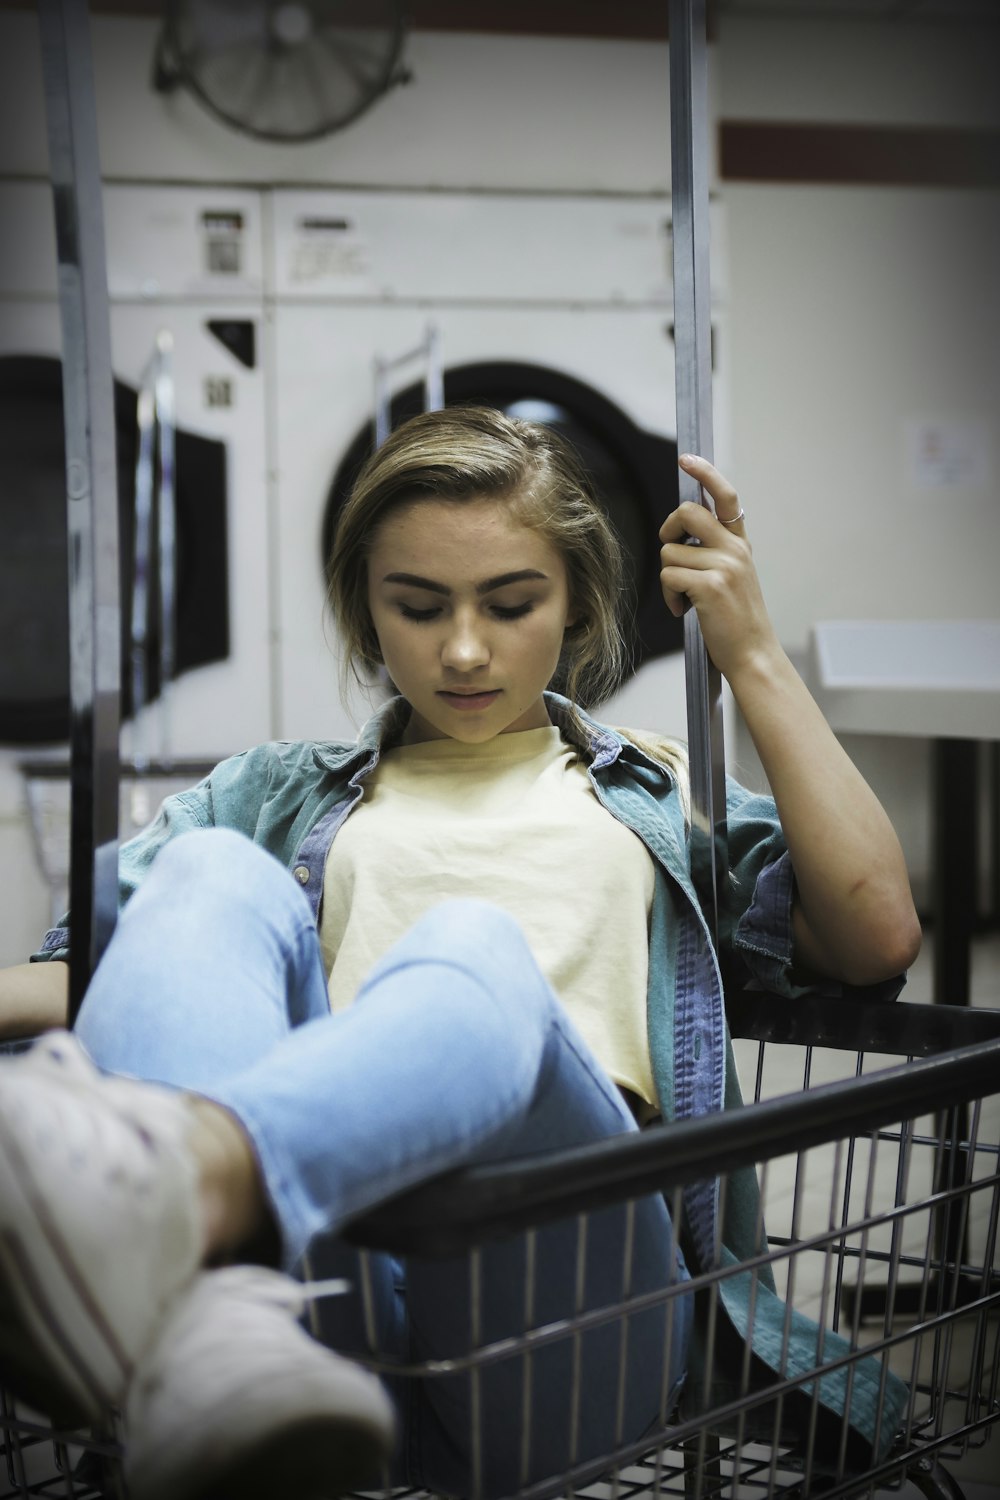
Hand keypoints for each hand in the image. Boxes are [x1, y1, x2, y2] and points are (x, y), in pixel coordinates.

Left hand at [658, 454, 777, 682]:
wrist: (753, 654)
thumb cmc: (736, 619)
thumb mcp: (734, 575)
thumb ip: (715, 550)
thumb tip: (682, 528)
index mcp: (741, 543)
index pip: (726, 496)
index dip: (706, 473)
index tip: (687, 459)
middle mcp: (735, 549)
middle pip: (686, 512)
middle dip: (668, 529)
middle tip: (673, 550)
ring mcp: (724, 566)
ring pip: (670, 550)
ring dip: (669, 578)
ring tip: (686, 598)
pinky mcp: (710, 586)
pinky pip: (668, 576)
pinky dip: (669, 597)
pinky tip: (684, 609)